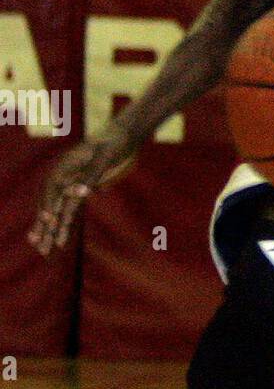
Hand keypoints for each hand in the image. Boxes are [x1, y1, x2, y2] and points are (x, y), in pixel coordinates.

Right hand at [28, 137, 136, 255]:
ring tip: (41, 251)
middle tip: (37, 244)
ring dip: (48, 230)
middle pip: (50, 201)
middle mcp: (64, 176)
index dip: (49, 202)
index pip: (53, 186)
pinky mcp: (79, 193)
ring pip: (56, 210)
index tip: (49, 218)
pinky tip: (59, 242)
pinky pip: (68, 212)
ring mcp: (70, 185)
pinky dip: (62, 227)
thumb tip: (81, 193)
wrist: (121, 138)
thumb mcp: (106, 156)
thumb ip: (93, 174)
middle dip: (43, 224)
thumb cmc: (114, 143)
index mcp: (66, 164)